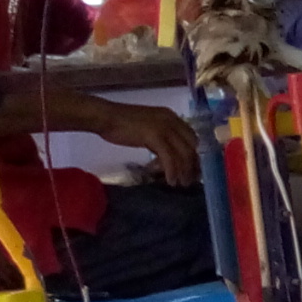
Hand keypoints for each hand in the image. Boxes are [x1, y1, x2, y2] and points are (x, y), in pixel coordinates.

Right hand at [80, 92, 205, 183]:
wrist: (106, 117)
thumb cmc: (123, 124)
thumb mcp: (149, 129)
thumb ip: (161, 139)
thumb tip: (169, 157)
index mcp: (172, 117)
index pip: (192, 137)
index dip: (195, 154)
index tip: (193, 169)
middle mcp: (172, 120)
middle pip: (192, 146)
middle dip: (193, 165)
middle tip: (191, 180)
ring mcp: (164, 127)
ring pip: (183, 152)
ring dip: (184, 171)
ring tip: (182, 184)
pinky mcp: (154, 136)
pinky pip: (169, 157)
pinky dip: (172, 171)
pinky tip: (170, 181)